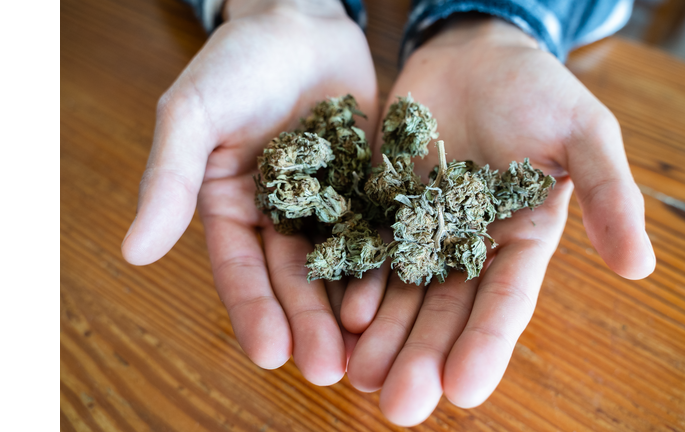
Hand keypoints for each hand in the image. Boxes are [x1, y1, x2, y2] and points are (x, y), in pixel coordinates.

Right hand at [121, 0, 376, 384]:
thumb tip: (134, 250)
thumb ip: (168, 178)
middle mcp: (280, 217)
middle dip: (310, 325)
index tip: (269, 354)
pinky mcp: (370, 188)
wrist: (302, 23)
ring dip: (351, 310)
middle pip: (294, 279)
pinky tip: (403, 295)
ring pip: (340, 265)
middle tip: (329, 370)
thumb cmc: (237, 62)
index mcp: (232, 209)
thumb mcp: (192, 114)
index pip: (239, 271)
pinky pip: (381, 229)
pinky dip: (389, 262)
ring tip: (368, 352)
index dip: (253, 312)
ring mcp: (329, 205)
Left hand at [342, 15, 655, 425]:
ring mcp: (423, 230)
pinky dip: (358, 281)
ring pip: (402, 292)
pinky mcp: (385, 207)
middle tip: (399, 406)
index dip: (486, 346)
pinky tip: (344, 313)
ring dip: (383, 336)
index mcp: (522, 240)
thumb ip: (609, 195)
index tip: (464, 391)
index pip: (505, 303)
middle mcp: (471, 247)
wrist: (473, 55)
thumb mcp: (584, 134)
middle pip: (446, 311)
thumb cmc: (537, 90)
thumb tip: (640, 267)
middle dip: (423, 358)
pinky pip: (369, 251)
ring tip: (361, 375)